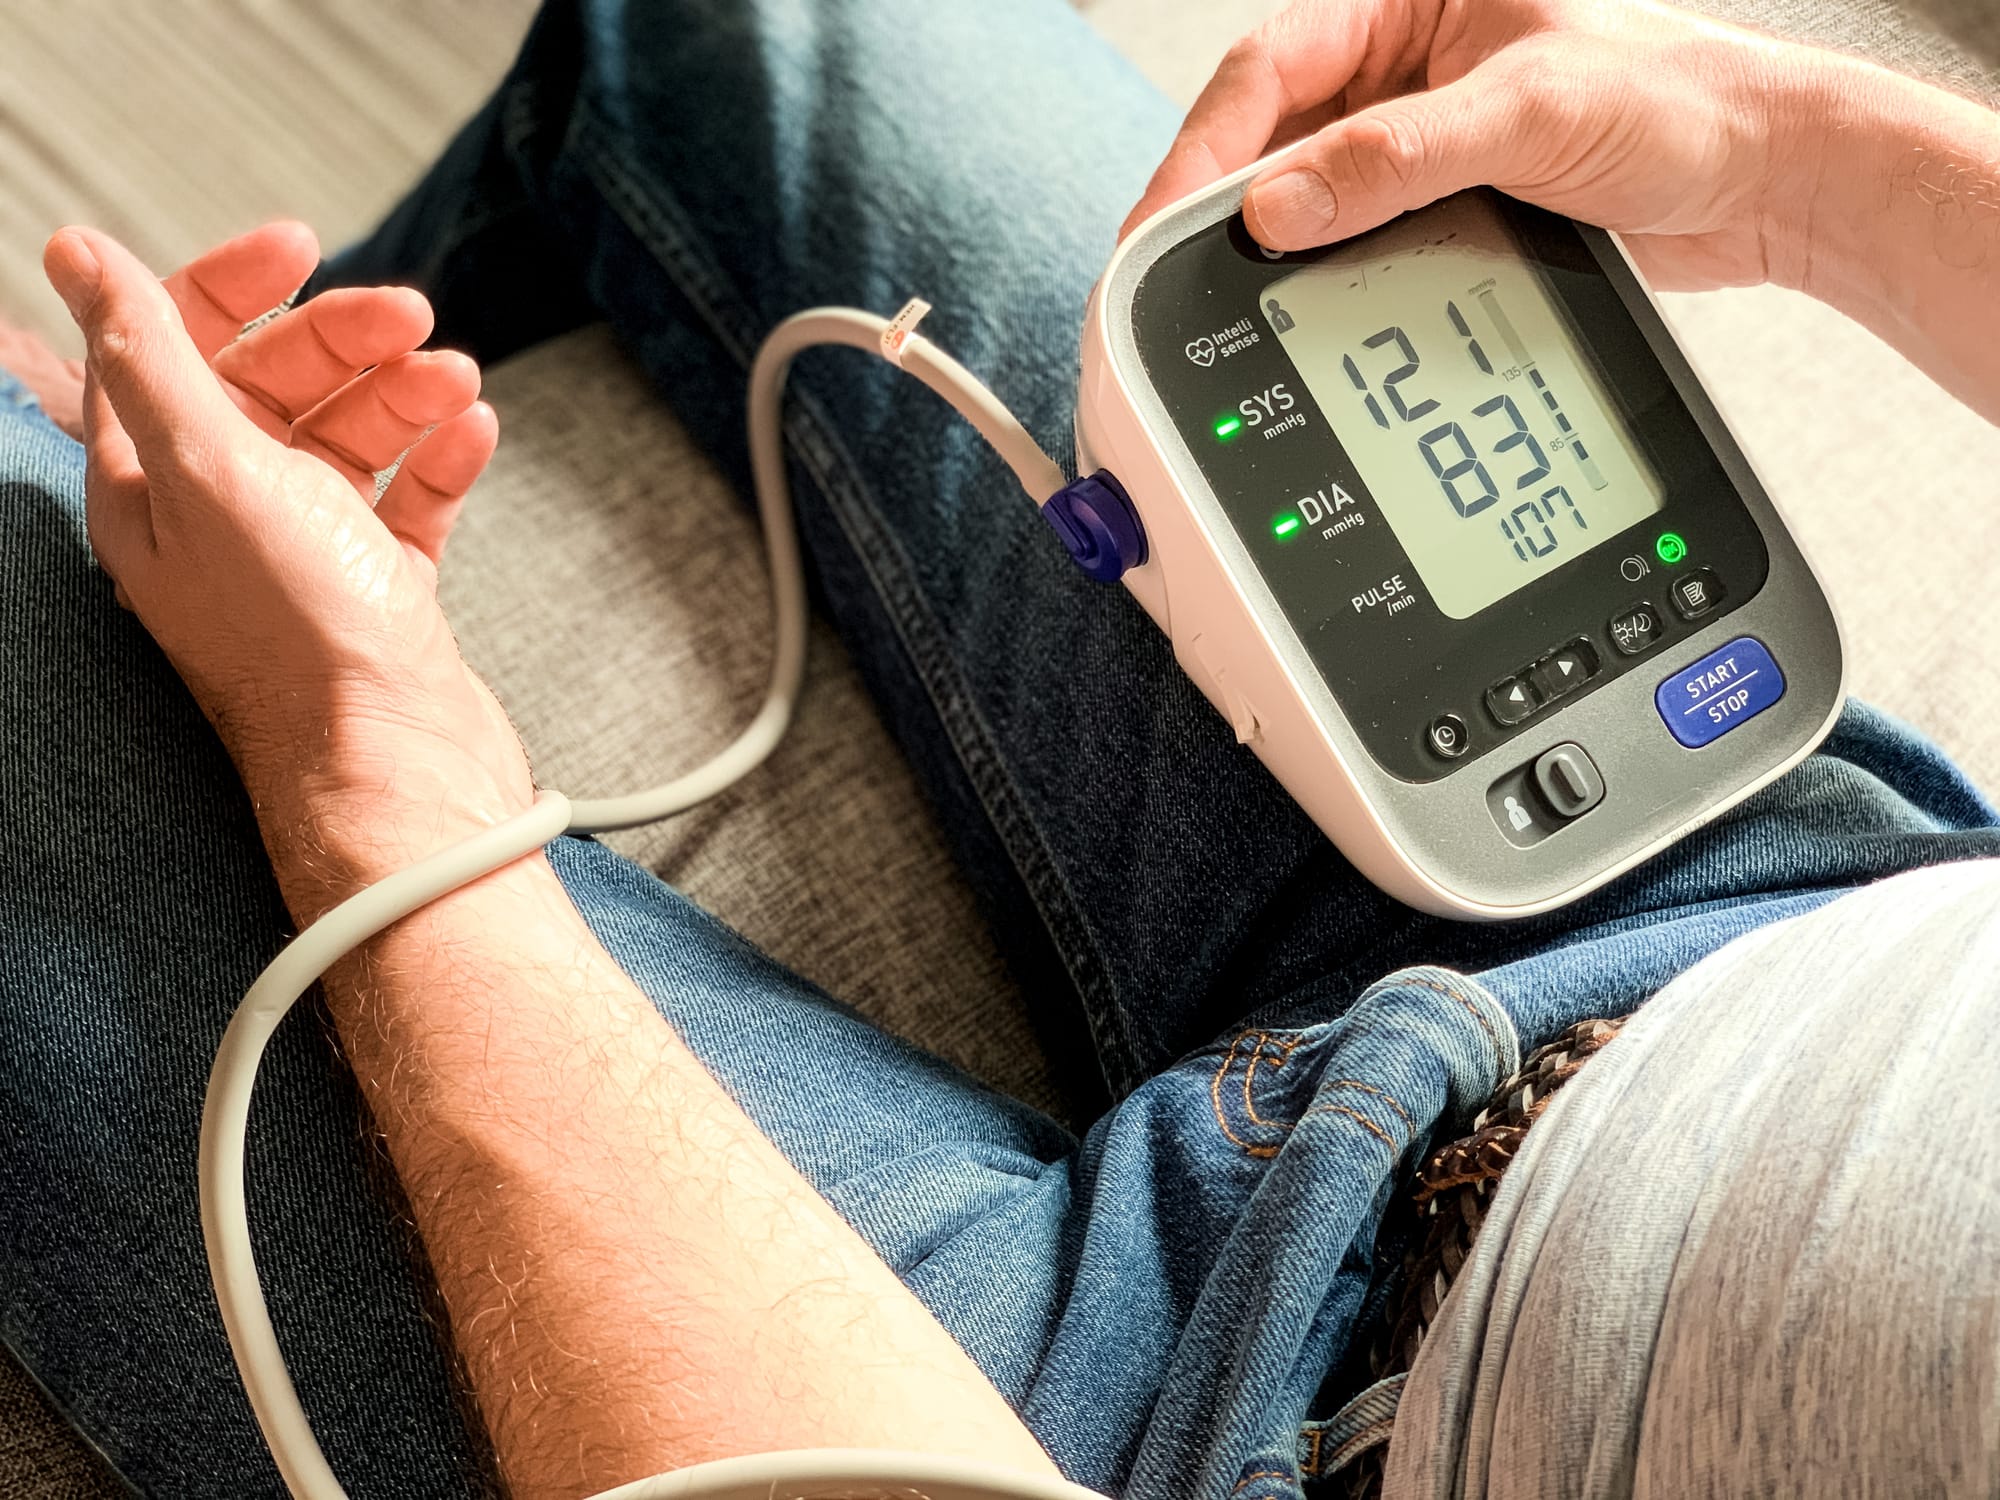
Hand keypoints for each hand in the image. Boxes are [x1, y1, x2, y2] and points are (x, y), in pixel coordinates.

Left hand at [43, 223, 532, 909]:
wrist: (397, 765)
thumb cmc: (298, 635)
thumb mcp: (210, 474)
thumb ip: (149, 357)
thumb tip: (78, 253)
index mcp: (153, 486)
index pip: (176, 348)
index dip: (233, 285)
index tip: (305, 247)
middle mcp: (222, 517)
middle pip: (276, 384)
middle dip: (345, 339)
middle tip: (414, 318)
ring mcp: (306, 556)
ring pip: (351, 436)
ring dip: (407, 393)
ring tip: (457, 383)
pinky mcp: (378, 590)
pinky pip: (409, 499)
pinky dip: (442, 458)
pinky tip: (475, 435)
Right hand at [1124, 0, 1824, 291]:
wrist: (1765, 183)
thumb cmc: (1684, 103)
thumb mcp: (1527, 113)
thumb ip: (1397, 156)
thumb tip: (1280, 203)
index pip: (1270, 64)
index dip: (1204, 144)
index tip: (1163, 220)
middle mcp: (1407, 63)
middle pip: (1269, 132)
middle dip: (1217, 203)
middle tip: (1168, 274)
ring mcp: (1421, 139)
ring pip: (1305, 192)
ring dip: (1268, 247)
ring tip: (1223, 304)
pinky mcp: (1443, 204)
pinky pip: (1354, 238)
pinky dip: (1322, 276)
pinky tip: (1302, 310)